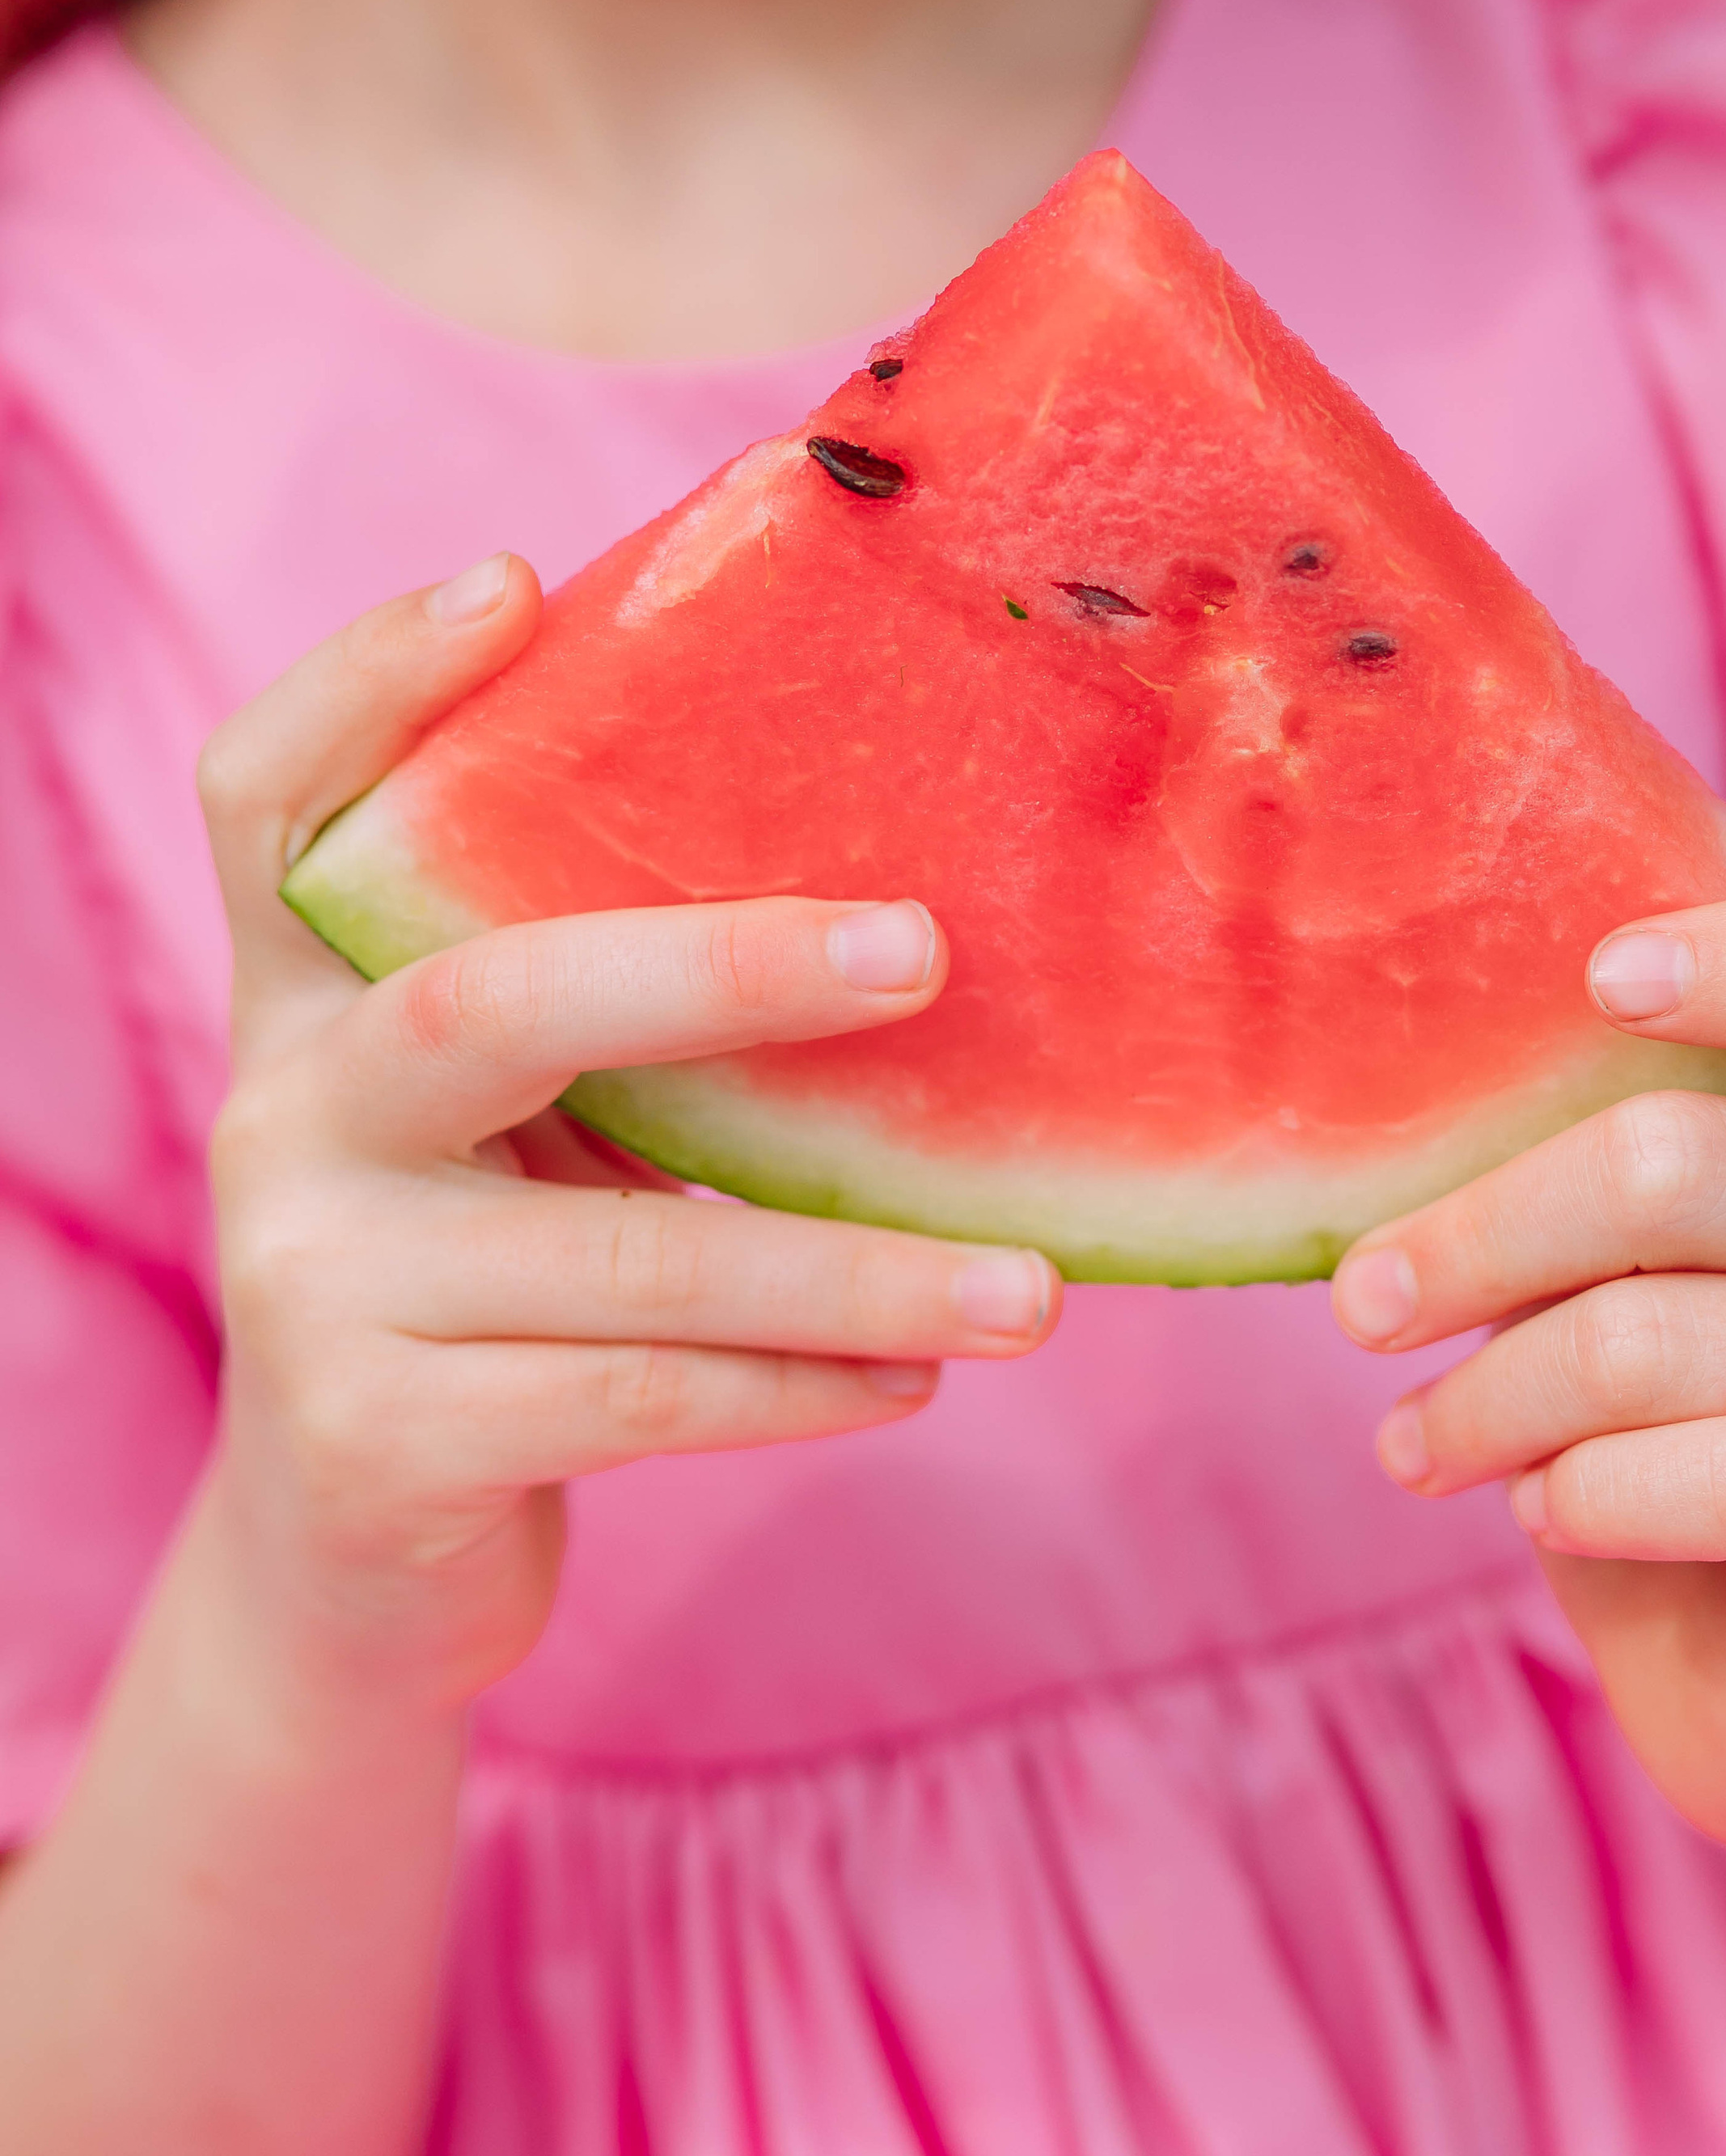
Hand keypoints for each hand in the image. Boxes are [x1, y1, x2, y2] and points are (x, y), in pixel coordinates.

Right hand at [200, 555, 1057, 1716]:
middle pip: (482, 992)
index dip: (368, 679)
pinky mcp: (376, 1441)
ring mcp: (313, 1283)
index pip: (269, 800)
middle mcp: (282, 1118)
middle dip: (722, 966)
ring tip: (1027, 1289)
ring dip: (851, 1267)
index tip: (515, 582)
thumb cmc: (488, 1296)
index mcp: (306, 1006)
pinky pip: (638, 1395)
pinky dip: (799, 1383)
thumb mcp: (509, 1133)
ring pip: (624, 1249)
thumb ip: (600, 1017)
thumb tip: (905, 898)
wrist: (354, 1572)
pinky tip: (917, 1377)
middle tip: (928, 950)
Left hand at [1330, 897, 1725, 1864]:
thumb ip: (1571, 1167)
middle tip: (1361, 1309)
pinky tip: (1541, 1510)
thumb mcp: (1611, 1269)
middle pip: (1674, 1161)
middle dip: (1476, 1238)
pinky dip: (1592, 1496)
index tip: (1599, 979)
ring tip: (1421, 1443)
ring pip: (1659, 1337)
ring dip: (1493, 1400)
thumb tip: (1382, 1103)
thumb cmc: (1662, 1424)